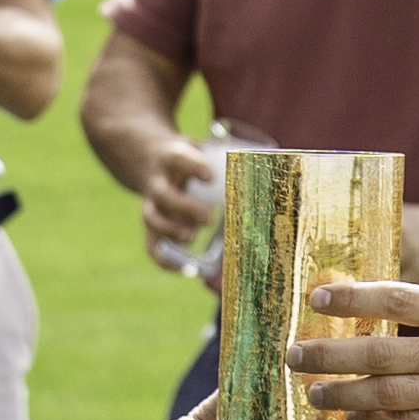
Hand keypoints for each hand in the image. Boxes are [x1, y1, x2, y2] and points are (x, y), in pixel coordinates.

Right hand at [130, 129, 219, 273]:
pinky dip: (164, 259)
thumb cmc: (189, 159)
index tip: (210, 176)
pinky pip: (151, 244)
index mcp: (171, 157)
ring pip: (152, 218)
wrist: (149, 159)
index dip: (193, 166)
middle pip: (163, 194)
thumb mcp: (201, 150)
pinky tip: (182, 269)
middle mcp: (157, 181)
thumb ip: (225, 160)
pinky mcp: (150, 224)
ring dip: (171, 231)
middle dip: (184, 207)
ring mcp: (150, 203)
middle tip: (207, 218)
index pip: (179, 158)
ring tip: (191, 238)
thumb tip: (269, 174)